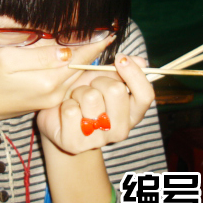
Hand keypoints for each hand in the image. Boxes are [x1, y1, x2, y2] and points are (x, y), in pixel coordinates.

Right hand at [0, 36, 115, 121]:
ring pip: (75, 77)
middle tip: (112, 38)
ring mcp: (50, 99)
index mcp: (46, 81)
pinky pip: (66, 83)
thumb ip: (39, 55)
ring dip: (87, 62)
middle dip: (96, 54)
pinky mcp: (45, 101)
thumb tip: (66, 50)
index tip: (111, 34)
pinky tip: (77, 61)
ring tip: (100, 47)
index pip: (78, 59)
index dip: (95, 45)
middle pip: (81, 70)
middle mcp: (53, 93)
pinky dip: (75, 71)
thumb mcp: (7, 59)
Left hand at [37, 54, 154, 154]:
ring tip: (76, 99)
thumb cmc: (82, 96)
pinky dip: (66, 103)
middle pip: (116, 91)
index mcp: (132, 114)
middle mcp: (120, 130)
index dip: (134, 74)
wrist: (57, 119)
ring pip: (91, 97)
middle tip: (91, 86)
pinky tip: (66, 112)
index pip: (145, 95)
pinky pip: (71, 110)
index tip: (121, 58)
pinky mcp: (75, 144)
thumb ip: (119, 71)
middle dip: (99, 80)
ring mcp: (98, 140)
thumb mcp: (101, 80)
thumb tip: (141, 61)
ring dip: (79, 91)